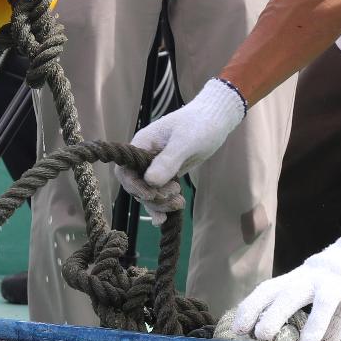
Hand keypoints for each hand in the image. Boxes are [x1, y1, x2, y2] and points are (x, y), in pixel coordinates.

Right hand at [116, 78, 246, 217]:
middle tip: (174, 197)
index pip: (125, 170)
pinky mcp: (167, 174)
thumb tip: (150, 182)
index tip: (151, 195)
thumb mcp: (185, 142)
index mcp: (142, 144)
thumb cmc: (199, 125)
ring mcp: (155, 166)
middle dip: (152, 197)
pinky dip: (162, 206)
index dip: (134, 185)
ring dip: (161, 203)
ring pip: (149, 192)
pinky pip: (159, 193)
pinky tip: (164, 220)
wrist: (215, 120)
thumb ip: (167, 161)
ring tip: (180, 203)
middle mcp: (144, 157)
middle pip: (136, 185)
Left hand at [219, 195, 340, 340]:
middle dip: (253, 309)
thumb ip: (331, 322)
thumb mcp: (340, 299)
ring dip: (275, 314)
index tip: (235, 326)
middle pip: (272, 289)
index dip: (250, 306)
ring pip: (292, 294)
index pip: (268, 289)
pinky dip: (316, 322)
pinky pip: (326, 302)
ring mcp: (323, 275)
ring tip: (263, 336)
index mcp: (301, 279)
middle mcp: (305, 275)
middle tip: (239, 331)